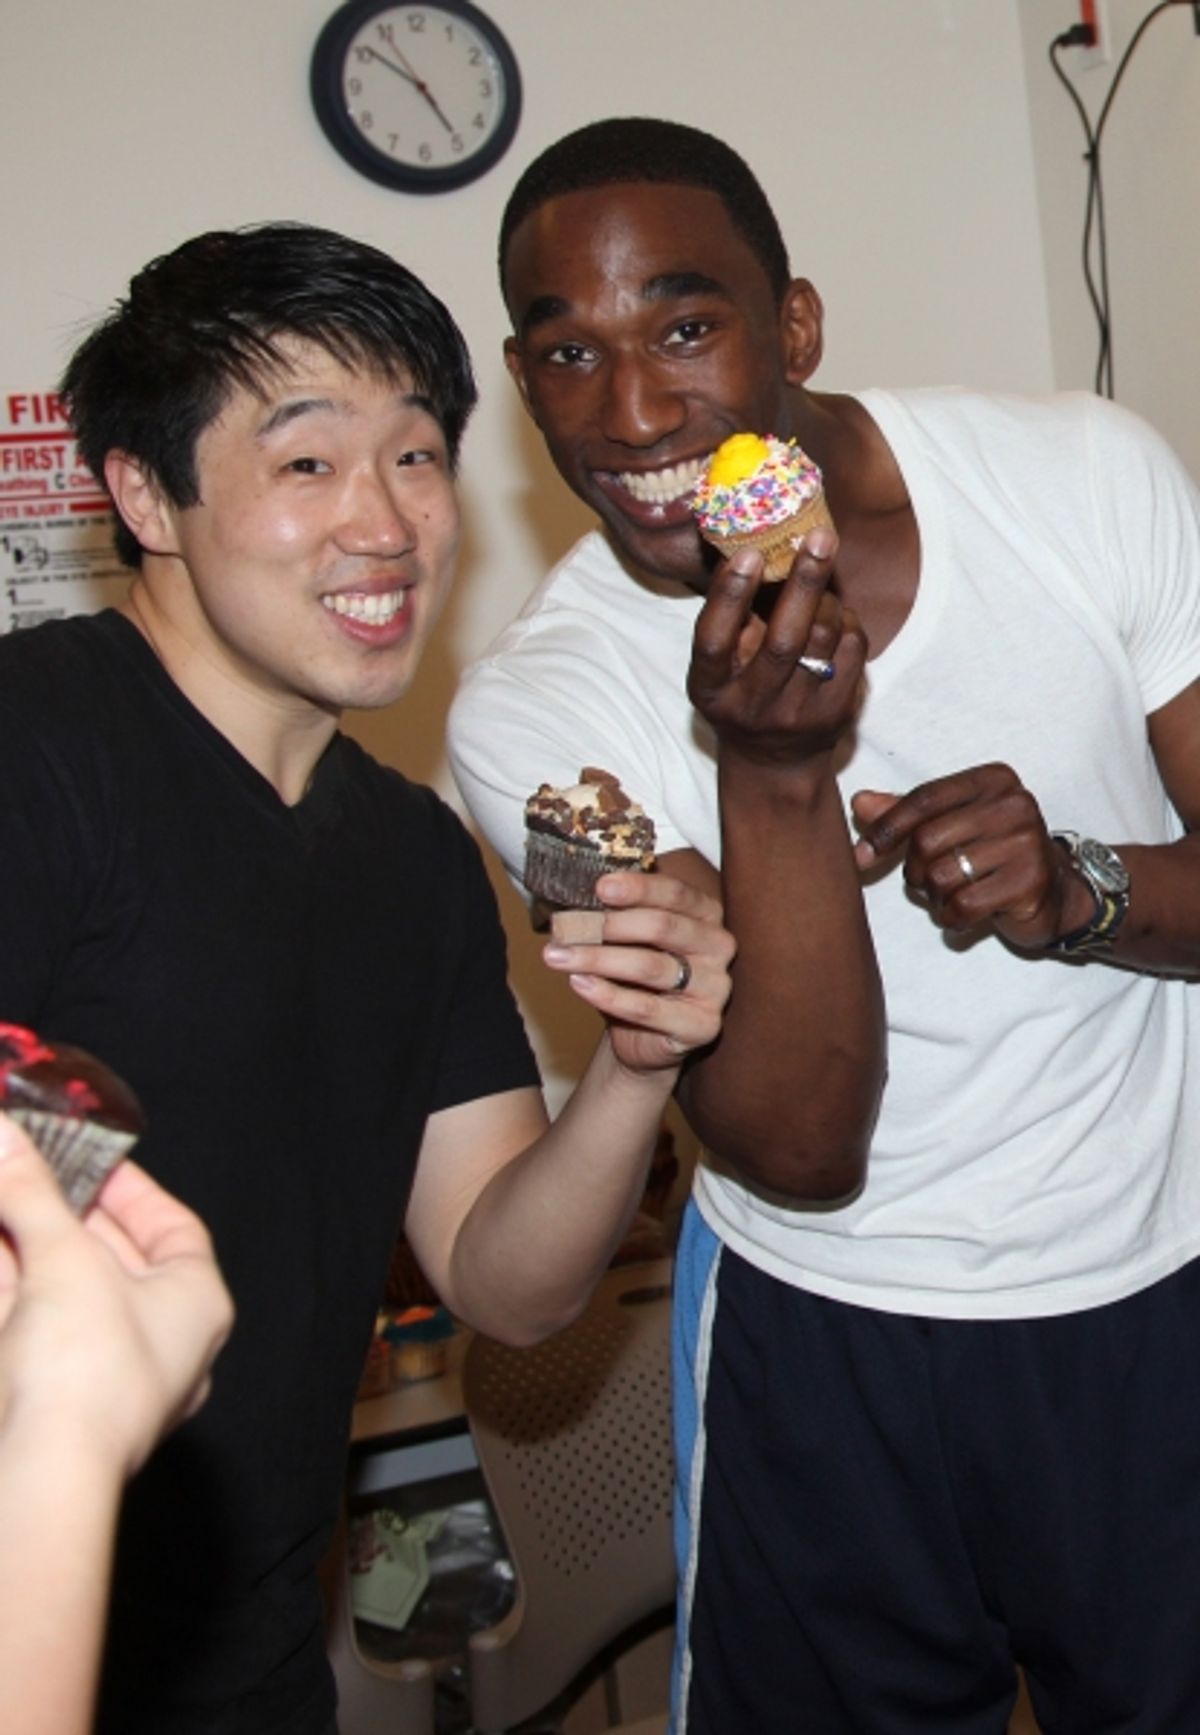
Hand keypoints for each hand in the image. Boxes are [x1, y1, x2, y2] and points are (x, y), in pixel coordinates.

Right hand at [0, 1117, 232, 1476]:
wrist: (38, 1475)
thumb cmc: (86, 1369)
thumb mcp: (63, 1256)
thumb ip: (32, 1192)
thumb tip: (7, 1136)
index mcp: (196, 1305)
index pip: (173, 1228)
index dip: (129, 1188)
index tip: (85, 1155)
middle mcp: (160, 1341)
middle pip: (111, 1257)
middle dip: (60, 1210)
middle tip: (25, 1168)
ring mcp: (104, 1375)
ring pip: (64, 1291)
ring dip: (27, 1242)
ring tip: (1, 1189)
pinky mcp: (53, 1398)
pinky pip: (33, 1323)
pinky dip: (11, 1281)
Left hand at [540, 871, 734, 1071]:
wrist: (646, 1037)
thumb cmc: (638, 978)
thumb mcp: (630, 940)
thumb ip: (616, 916)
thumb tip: (576, 899)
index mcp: (707, 915)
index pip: (676, 893)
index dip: (638, 888)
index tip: (600, 887)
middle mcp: (718, 946)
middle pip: (663, 927)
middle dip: (609, 924)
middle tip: (568, 926)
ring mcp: (715, 987)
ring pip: (650, 966)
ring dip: (597, 958)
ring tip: (558, 955)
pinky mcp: (703, 1025)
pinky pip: (646, 1008)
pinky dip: (607, 995)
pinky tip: (579, 983)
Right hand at [687, 531, 866, 767]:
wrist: (774, 761)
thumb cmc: (739, 691)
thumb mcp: (717, 664)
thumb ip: (727, 615)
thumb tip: (739, 541)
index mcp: (711, 689)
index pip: (714, 639)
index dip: (730, 595)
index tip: (750, 553)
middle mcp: (751, 707)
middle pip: (783, 640)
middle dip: (804, 583)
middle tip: (819, 537)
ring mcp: (797, 716)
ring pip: (824, 640)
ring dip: (829, 599)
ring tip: (821, 579)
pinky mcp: (837, 715)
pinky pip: (853, 651)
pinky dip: (848, 622)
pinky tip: (835, 617)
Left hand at [851, 762, 1074, 949]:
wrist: (1053, 893)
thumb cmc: (990, 854)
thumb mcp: (950, 825)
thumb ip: (904, 813)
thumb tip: (859, 802)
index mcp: (991, 780)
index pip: (923, 799)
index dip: (886, 829)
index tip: (862, 856)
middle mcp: (1014, 803)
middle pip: (928, 840)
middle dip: (915, 871)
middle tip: (929, 882)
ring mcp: (1028, 842)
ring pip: (942, 875)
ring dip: (935, 896)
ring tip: (952, 896)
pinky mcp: (1032, 882)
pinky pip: (964, 904)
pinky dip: (953, 917)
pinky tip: (965, 914)